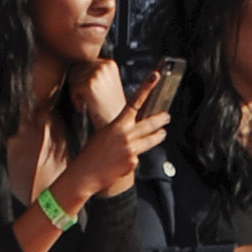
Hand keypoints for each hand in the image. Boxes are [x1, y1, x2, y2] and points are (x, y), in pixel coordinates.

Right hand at [60, 65, 170, 200]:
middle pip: (150, 124)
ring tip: (162, 133)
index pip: (135, 102)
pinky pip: (138, 157)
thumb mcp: (104, 134)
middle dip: (161, 120)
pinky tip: (125, 160)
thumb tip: (132, 129)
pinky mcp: (132, 163)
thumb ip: (120, 129)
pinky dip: (134, 157)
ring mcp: (131, 150)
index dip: (146, 88)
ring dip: (158, 136)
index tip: (155, 77)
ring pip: (151, 141)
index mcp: (118, 125)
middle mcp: (126, 136)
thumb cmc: (90, 155)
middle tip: (167, 117)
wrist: (85, 175)